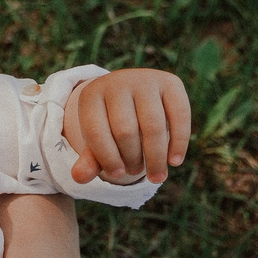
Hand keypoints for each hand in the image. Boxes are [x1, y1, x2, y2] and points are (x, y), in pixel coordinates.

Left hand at [65, 69, 192, 184]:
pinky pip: (178, 116)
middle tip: (135, 172)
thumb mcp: (98, 141)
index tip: (118, 175)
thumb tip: (79, 178)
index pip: (96, 132)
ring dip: (155, 157)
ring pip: (153, 126)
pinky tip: (174, 162)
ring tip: (156, 177)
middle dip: (132, 159)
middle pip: (125, 131)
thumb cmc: (111, 125)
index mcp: (92, 95)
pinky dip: (178, 142)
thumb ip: (89, 160)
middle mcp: (117, 82)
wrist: (133, 95)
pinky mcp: (170, 82)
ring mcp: (145, 79)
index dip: (108, 159)